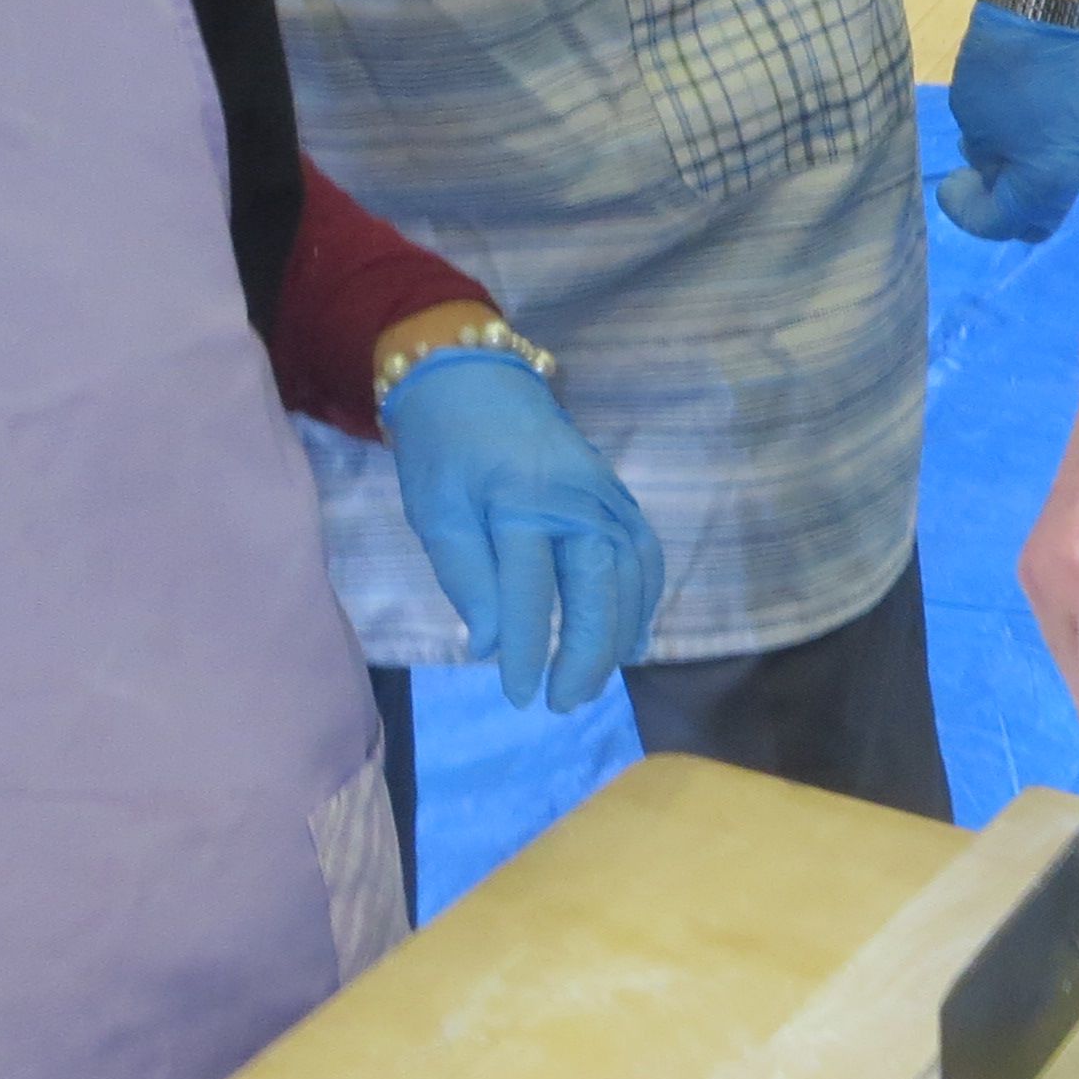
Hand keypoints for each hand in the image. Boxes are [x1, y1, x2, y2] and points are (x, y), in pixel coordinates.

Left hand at [381, 355, 663, 710]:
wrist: (474, 377)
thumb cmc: (444, 447)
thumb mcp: (434, 509)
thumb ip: (464, 574)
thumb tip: (490, 645)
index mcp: (522, 500)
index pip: (531, 592)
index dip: (529, 650)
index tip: (519, 696)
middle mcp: (577, 499)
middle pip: (598, 586)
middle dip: (586, 652)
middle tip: (563, 701)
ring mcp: (606, 495)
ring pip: (631, 574)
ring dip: (620, 632)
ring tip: (597, 679)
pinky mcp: (618, 495)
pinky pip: (645, 552)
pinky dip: (644, 596)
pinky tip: (631, 632)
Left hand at [938, 2, 1078, 241]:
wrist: (1051, 3)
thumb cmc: (1003, 65)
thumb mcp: (974, 119)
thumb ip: (986, 161)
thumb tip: (996, 171)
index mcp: (1049, 180)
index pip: (1004, 221)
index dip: (969, 212)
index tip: (949, 185)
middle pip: (1040, 213)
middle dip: (1004, 205)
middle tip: (975, 178)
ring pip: (1057, 182)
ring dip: (1024, 175)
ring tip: (994, 141)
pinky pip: (1069, 152)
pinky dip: (1044, 151)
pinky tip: (1023, 121)